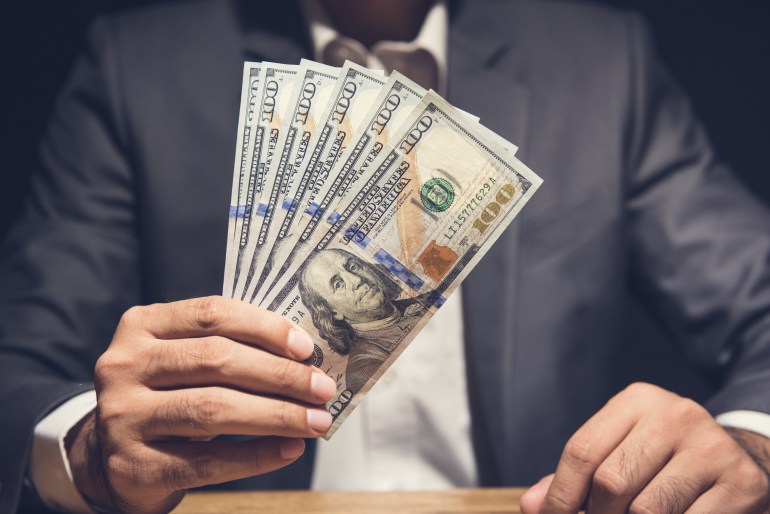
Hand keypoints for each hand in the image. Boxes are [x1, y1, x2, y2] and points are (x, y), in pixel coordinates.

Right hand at [66, 296, 336, 513]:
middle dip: (280, 375)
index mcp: (141, 325)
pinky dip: (256, 455)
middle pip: (216, 360)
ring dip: (277, 415)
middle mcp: (124, 365)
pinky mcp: (133, 465)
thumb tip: (305, 358)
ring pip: (213, 409)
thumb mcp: (184, 360)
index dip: (265, 328)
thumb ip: (230, 348)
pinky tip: (289, 449)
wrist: (112, 456)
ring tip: (316, 421)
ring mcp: (123, 416)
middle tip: (322, 389)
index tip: (307, 348)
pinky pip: (208, 460)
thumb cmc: (167, 396)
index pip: (212, 314)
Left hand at [520, 382, 769, 513]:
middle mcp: (675, 415)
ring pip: (647, 510)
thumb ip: (574, 477)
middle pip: (611, 482)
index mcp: (637, 401)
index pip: (582, 450)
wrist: (737, 458)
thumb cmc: (661, 459)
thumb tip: (532, 505)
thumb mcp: (619, 452)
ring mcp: (711, 448)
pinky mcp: (740, 483)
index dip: (560, 495)